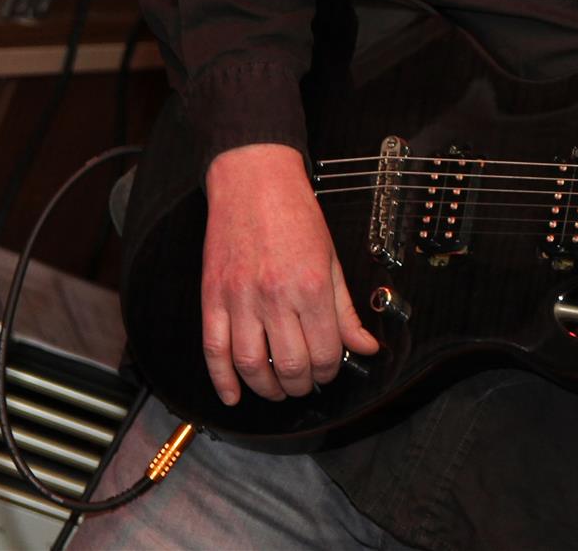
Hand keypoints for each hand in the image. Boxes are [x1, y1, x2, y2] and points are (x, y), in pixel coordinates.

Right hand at [201, 143, 379, 405]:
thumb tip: (365, 346)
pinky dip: (221, 379)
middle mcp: (275, 297)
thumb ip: (346, 309)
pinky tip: (233, 394)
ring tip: (278, 390)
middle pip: (290, 365)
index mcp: (311, 287)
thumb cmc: (296, 216)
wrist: (254, 182)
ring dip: (267, 388)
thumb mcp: (332, 260)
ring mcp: (239, 299)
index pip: (325, 350)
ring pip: (251, 364)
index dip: (330, 370)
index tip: (330, 370)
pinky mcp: (212, 298)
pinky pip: (213, 349)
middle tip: (306, 384)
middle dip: (302, 384)